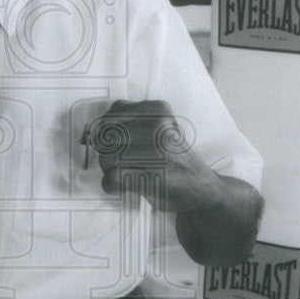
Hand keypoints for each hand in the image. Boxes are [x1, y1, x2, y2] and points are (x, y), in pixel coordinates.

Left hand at [90, 99, 216, 212]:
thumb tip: (98, 125)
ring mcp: (155, 152)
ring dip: (110, 171)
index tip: (118, 143)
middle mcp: (157, 127)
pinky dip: (113, 185)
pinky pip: (112, 178)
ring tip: (129, 173)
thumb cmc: (174, 158)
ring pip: (106, 159)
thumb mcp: (161, 126)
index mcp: (158, 110)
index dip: (107, 132)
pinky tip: (126, 185)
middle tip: (124, 162)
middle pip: (106, 138)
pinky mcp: (151, 177)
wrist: (201, 188)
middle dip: (108, 153)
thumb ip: (132, 117)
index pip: (111, 115)